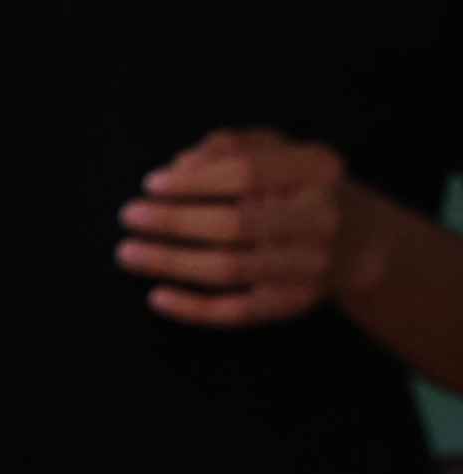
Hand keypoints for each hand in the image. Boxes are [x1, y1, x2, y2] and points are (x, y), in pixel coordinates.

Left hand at [122, 130, 353, 327]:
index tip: (150, 184)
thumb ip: (232, 148)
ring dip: (170, 263)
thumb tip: (179, 165)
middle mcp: (320, 218)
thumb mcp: (279, 154)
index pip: (247, 172)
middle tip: (128, 216)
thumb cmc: (300, 189)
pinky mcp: (293, 303)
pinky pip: (235, 312)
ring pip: (228, 269)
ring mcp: (310, 265)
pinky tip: (155, 296)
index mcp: (318, 170)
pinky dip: (191, 308)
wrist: (359, 241)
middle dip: (174, 221)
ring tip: (127, 252)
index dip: (194, 180)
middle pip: (235, 224)